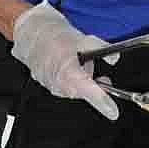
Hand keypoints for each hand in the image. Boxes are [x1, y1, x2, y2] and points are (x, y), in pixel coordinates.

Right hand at [12, 0, 119, 119]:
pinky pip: (67, 89)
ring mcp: (52, 87)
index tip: (113, 112)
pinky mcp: (49, 87)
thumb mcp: (83, 38)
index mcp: (68, 71)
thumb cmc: (55, 37)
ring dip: (83, 82)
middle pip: (84, 94)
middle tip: (104, 78)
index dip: (102, 103)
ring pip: (76, 92)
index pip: (88, 91)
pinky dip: (73, 81)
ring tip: (80, 64)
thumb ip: (101, 47)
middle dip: (96, 88)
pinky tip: (71, 68)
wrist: (33, 35)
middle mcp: (58, 83)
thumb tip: (114, 58)